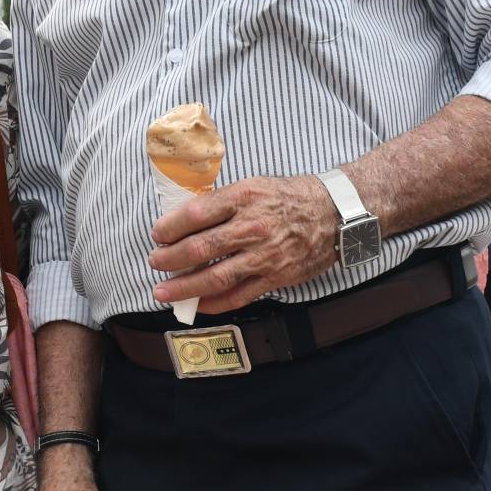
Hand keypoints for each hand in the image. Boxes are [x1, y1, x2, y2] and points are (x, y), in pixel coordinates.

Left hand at [147, 175, 338, 313]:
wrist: (334, 214)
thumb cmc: (290, 197)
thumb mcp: (255, 185)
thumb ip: (222, 202)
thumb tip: (184, 220)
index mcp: (244, 197)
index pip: (196, 214)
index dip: (170, 227)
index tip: (157, 234)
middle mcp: (252, 226)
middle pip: (200, 247)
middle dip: (170, 259)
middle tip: (155, 262)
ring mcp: (264, 255)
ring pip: (215, 276)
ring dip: (184, 287)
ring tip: (163, 291)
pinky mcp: (275, 277)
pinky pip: (238, 295)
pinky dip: (213, 303)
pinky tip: (197, 304)